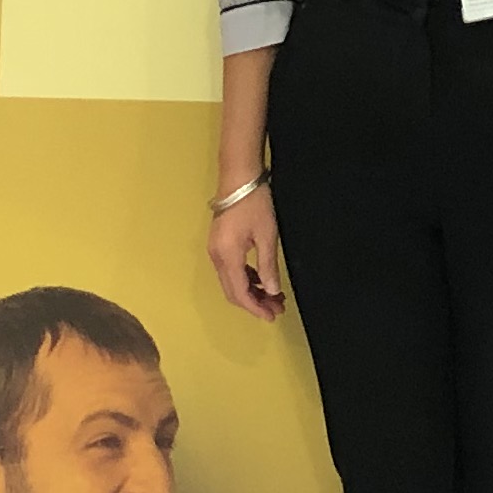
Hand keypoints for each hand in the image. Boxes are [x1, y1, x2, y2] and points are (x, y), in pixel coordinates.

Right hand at [207, 183, 286, 321]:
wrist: (238, 177)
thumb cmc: (255, 203)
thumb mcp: (266, 235)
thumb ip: (267, 266)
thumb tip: (271, 291)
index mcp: (227, 256)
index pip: (240, 293)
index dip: (256, 308)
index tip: (272, 316)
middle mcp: (216, 257)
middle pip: (232, 291)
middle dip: (254, 302)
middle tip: (276, 307)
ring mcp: (215, 250)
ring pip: (231, 282)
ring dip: (250, 291)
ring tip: (273, 295)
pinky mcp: (218, 244)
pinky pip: (230, 270)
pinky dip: (245, 278)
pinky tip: (261, 278)